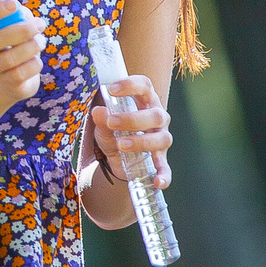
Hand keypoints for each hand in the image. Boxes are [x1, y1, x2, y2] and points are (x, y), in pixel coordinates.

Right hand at [0, 0, 43, 107]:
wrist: (10, 78)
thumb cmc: (17, 42)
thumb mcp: (17, 24)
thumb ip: (19, 14)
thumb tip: (21, 12)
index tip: (13, 4)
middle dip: (21, 31)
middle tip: (40, 24)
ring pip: (8, 59)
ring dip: (30, 48)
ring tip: (40, 42)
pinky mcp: (8, 84)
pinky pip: (21, 74)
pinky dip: (34, 64)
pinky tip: (36, 60)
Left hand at [90, 75, 172, 189]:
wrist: (117, 157)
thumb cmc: (114, 131)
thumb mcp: (103, 125)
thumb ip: (101, 119)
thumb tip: (99, 112)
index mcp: (145, 101)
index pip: (144, 86)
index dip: (130, 84)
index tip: (111, 89)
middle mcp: (158, 118)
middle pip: (155, 115)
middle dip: (133, 119)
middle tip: (111, 122)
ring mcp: (161, 139)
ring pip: (161, 138)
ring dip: (142, 142)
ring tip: (121, 145)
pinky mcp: (160, 160)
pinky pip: (166, 168)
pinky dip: (163, 175)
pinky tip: (157, 181)